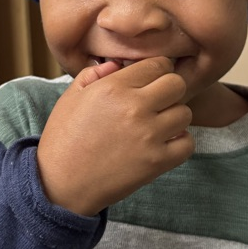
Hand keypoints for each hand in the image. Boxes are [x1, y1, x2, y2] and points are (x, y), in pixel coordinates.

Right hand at [37, 57, 193, 215]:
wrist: (60, 184)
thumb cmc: (64, 139)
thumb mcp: (71, 97)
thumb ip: (94, 74)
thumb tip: (118, 64)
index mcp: (113, 88)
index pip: (158, 64)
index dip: (157, 70)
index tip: (151, 80)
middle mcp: (135, 107)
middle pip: (177, 84)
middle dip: (169, 90)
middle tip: (157, 101)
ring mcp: (148, 135)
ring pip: (185, 113)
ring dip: (174, 117)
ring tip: (157, 125)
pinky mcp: (156, 162)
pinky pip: (187, 143)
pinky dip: (180, 143)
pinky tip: (163, 144)